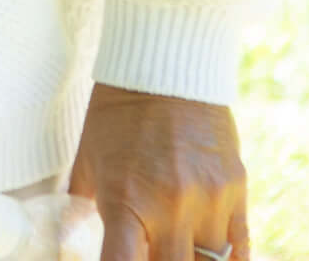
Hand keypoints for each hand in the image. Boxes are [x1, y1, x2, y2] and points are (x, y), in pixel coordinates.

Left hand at [68, 84, 247, 260]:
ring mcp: (208, 199)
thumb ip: (86, 203)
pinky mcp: (237, 188)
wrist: (165, 67)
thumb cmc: (117, 114)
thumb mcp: (89, 159)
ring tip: (176, 250)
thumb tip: (70, 233)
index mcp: (125, 200)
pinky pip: (239, 247)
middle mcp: (170, 206)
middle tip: (152, 251)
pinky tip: (212, 259)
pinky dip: (226, 260)